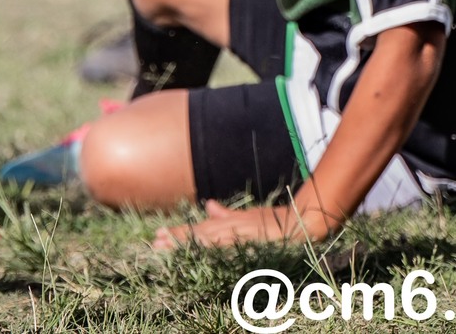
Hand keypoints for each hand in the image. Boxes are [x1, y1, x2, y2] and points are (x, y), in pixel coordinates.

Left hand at [152, 200, 303, 251]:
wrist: (300, 223)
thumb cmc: (276, 221)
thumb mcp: (247, 216)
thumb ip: (226, 214)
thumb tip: (208, 205)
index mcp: (230, 223)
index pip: (200, 229)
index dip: (180, 233)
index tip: (160, 236)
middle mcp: (232, 227)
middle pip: (199, 233)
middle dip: (177, 238)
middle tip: (155, 242)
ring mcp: (239, 234)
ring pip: (207, 239)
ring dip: (186, 242)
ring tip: (165, 246)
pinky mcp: (248, 240)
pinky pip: (225, 246)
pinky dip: (209, 247)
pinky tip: (196, 250)